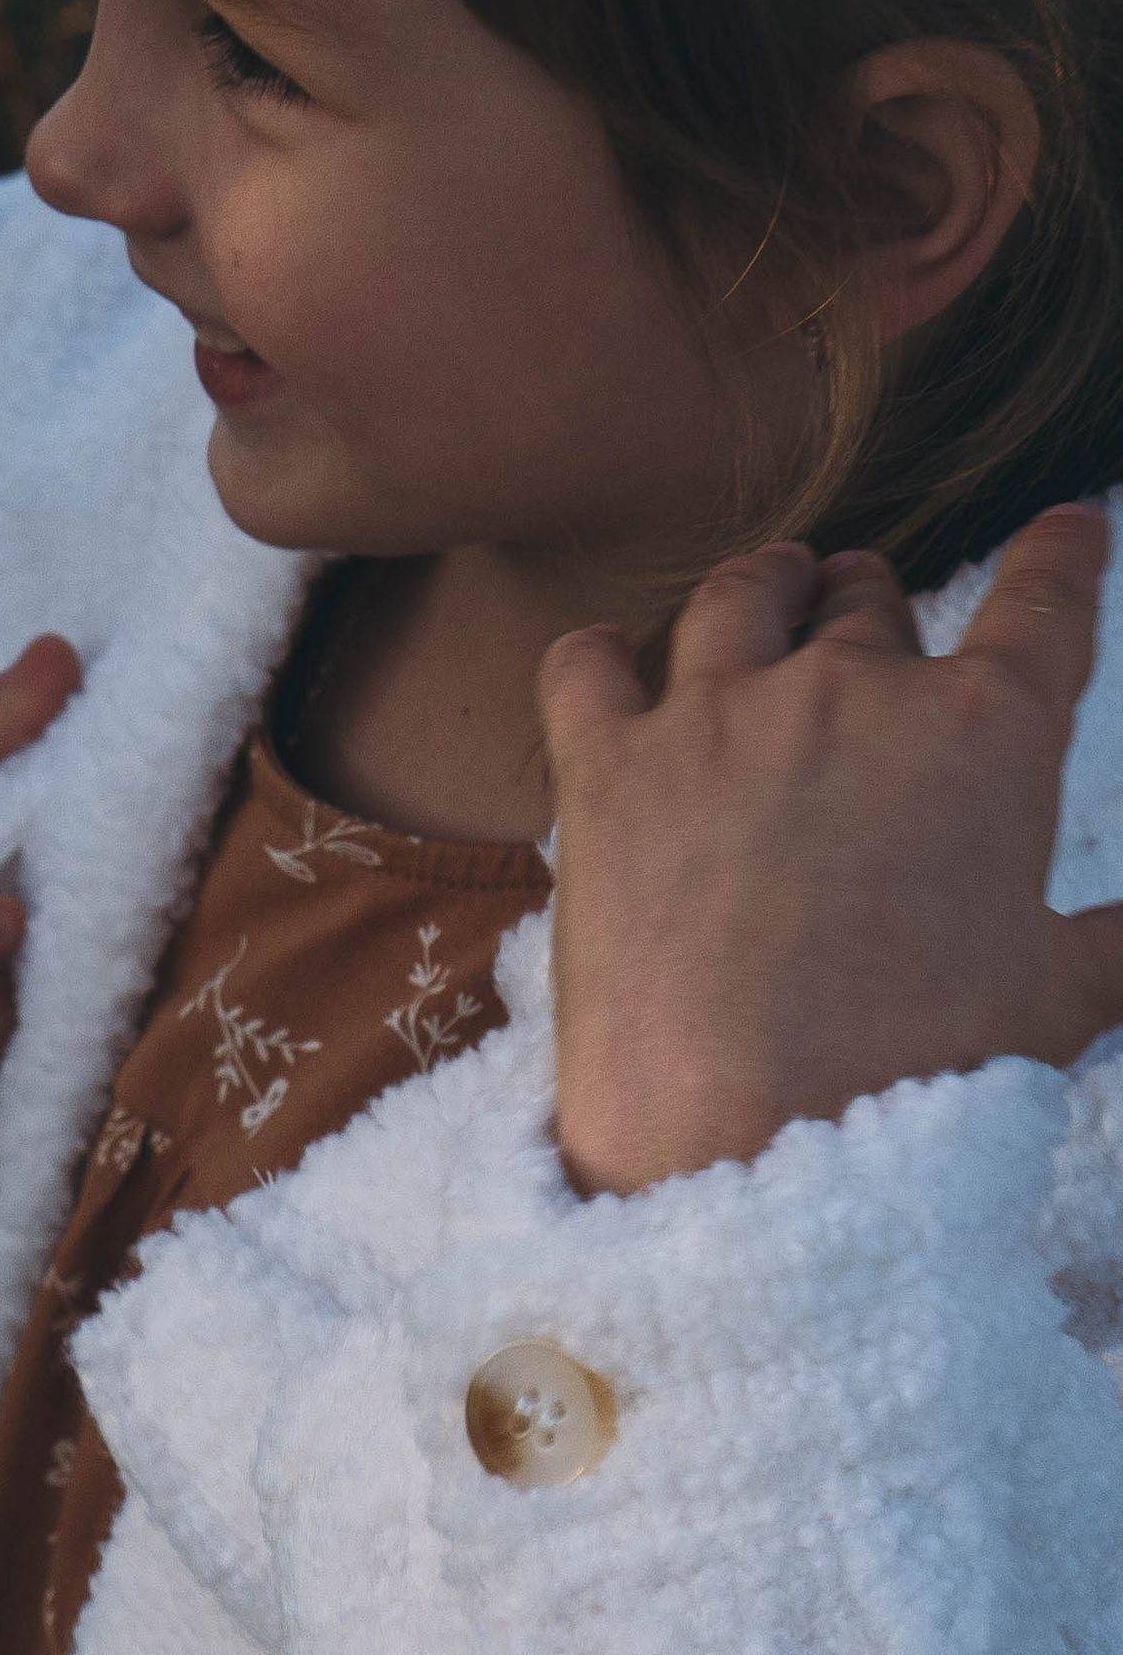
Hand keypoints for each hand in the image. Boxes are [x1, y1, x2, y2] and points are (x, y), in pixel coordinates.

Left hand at [543, 505, 1122, 1196]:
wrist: (748, 1129)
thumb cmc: (922, 1072)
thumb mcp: (1061, 999)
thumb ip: (1115, 943)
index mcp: (985, 734)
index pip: (1045, 605)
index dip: (1062, 555)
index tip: (1069, 524)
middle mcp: (852, 693)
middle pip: (870, 606)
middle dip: (876, 600)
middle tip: (868, 608)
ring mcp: (718, 718)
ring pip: (741, 601)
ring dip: (765, 584)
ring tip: (772, 583)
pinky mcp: (604, 768)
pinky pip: (584, 668)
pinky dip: (595, 655)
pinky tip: (603, 658)